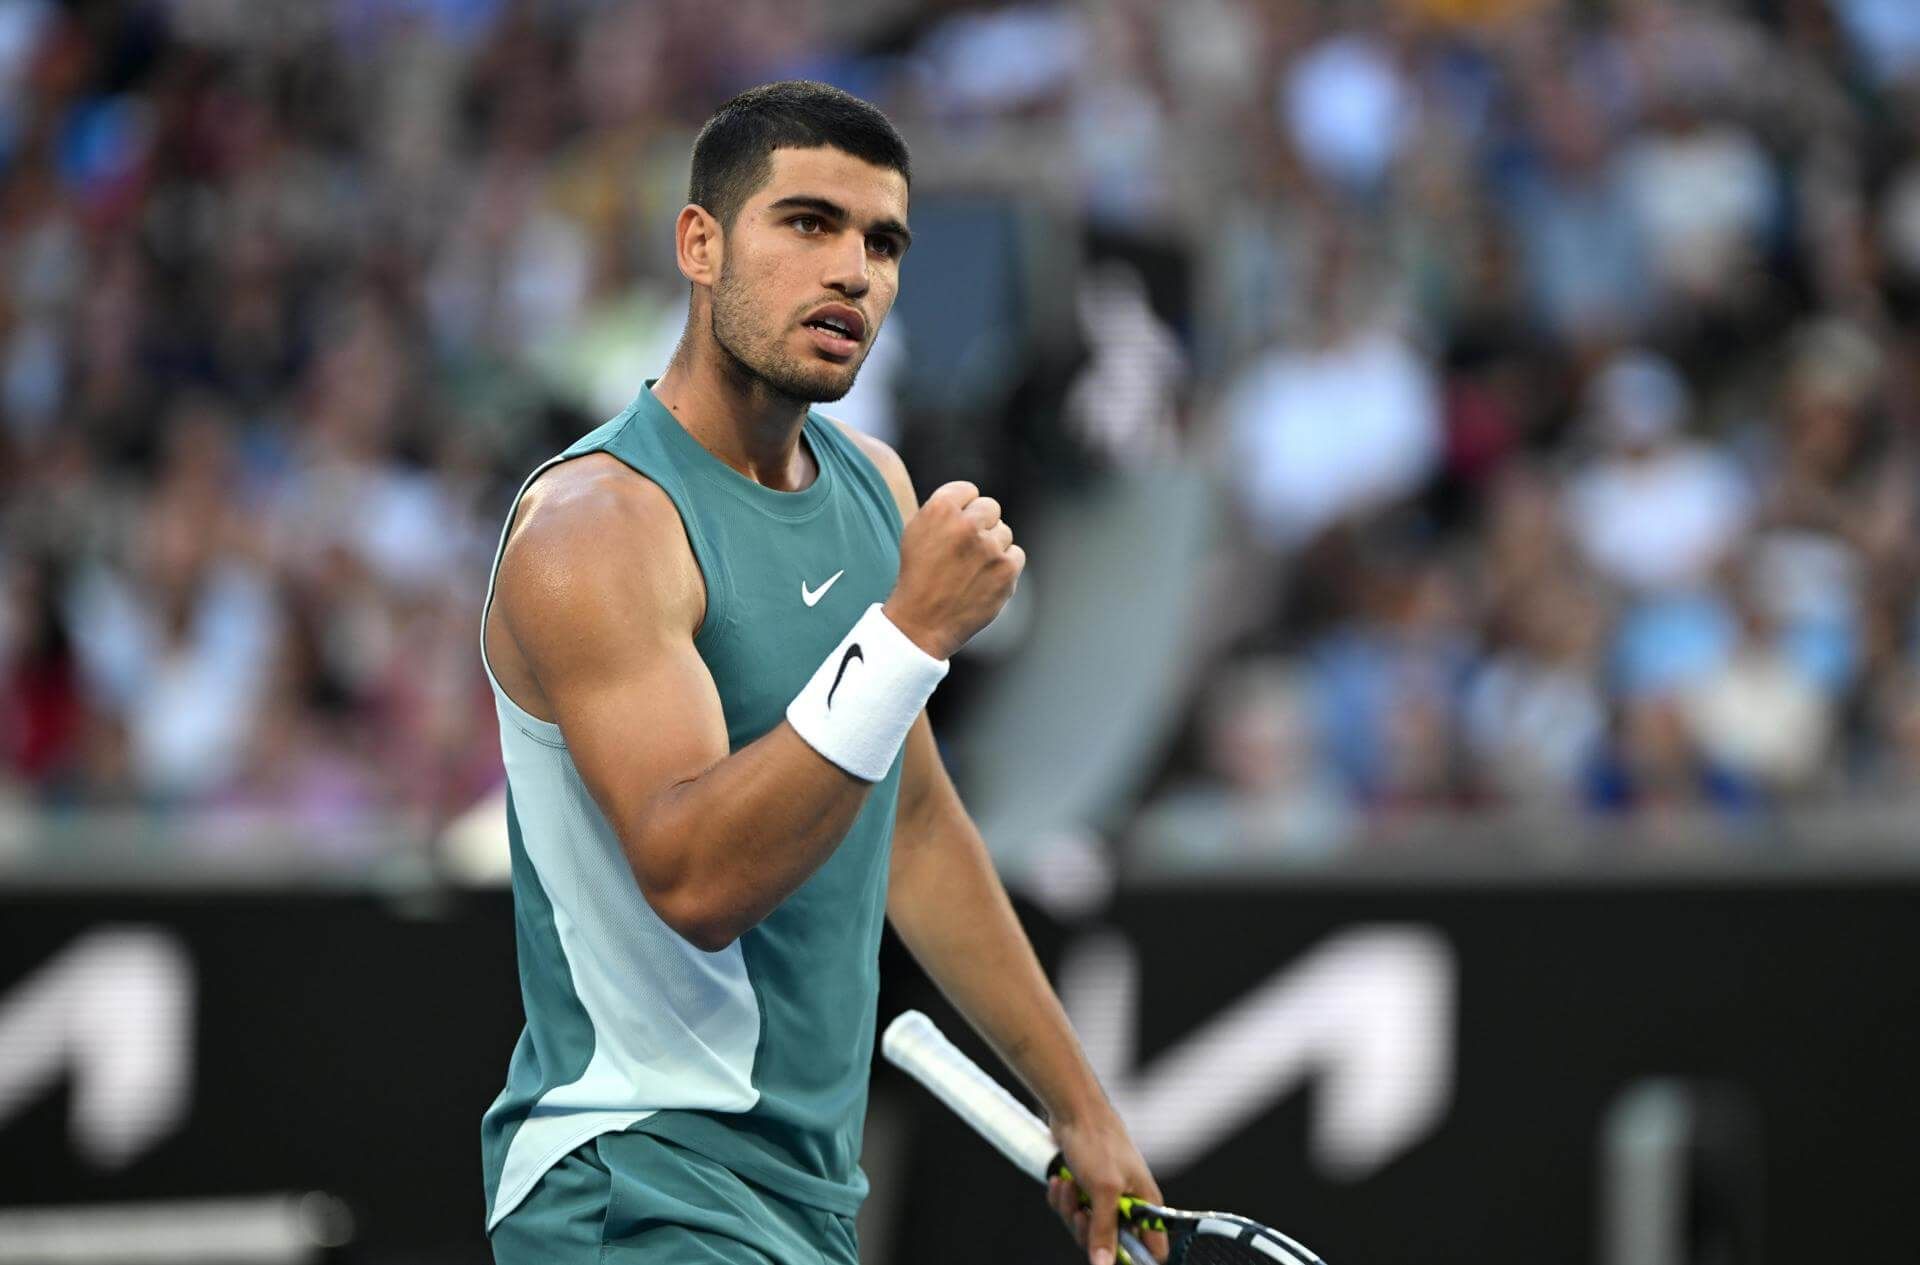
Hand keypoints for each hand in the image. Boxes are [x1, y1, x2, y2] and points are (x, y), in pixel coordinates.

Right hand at [884, 481, 1024, 658]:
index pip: (969, 490)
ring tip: (970, 568)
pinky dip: (1004, 566)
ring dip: (991, 546)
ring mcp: (990, 548)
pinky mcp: (1006, 570)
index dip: (962, 509)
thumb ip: (944, 509)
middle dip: (980, 524)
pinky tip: (984, 579)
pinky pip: (1016, 555)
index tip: (955, 526)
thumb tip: (972, 500)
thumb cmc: (918, 576)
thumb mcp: (916, 532)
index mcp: (940, 509)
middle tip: (965, 548)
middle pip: (990, 507)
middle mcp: (967, 525)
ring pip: (1004, 532)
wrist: (922, 623)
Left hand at [1045, 1105, 1168, 1264]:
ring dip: (1071, 1208)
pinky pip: (1071, 1210)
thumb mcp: (1104, 1191)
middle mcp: (1128, 1203)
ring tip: (1069, 1185)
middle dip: (1088, 1229)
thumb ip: (1105, 1231)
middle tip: (1081, 1211)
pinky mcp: (1085, 1188)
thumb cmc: (1099, 1142)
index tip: (1110, 1255)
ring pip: (1085, 1226)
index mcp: (1145, 1204)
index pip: (1152, 1248)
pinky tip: (1061, 1180)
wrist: (1074, 1111)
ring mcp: (1105, 1196)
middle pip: (1110, 1242)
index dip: (1135, 1257)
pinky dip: (1063, 1198)